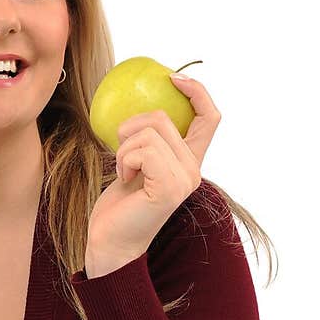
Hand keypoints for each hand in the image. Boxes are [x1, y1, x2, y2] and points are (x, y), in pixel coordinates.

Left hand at [85, 73, 221, 274]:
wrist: (110, 241)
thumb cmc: (118, 203)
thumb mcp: (135, 162)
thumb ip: (148, 139)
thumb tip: (140, 104)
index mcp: (189, 161)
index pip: (210, 117)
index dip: (196, 91)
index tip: (171, 78)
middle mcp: (194, 170)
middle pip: (164, 117)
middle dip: (131, 127)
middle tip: (123, 156)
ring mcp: (184, 180)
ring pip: (150, 131)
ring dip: (123, 147)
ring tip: (124, 172)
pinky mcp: (169, 188)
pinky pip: (141, 150)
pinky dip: (123, 160)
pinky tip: (124, 180)